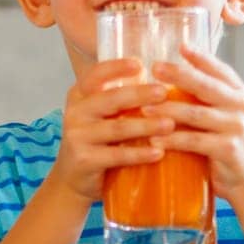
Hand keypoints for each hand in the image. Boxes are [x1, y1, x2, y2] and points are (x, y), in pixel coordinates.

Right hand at [45, 58, 175, 202]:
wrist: (73, 179)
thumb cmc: (96, 142)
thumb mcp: (101, 116)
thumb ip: (120, 99)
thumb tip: (162, 79)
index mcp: (79, 96)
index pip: (95, 75)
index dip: (116, 67)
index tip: (140, 64)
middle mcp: (76, 113)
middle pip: (111, 99)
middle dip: (140, 95)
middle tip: (164, 92)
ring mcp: (78, 137)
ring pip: (117, 128)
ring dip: (146, 126)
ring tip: (170, 124)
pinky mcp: (85, 160)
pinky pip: (117, 155)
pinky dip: (139, 154)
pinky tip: (159, 152)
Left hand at [146, 46, 243, 202]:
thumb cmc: (227, 144)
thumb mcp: (223, 115)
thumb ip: (205, 97)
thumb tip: (168, 75)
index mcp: (239, 93)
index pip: (219, 69)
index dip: (200, 57)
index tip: (180, 46)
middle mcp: (240, 106)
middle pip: (206, 86)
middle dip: (179, 75)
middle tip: (154, 68)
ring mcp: (236, 128)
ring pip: (196, 113)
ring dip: (167, 110)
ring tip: (143, 109)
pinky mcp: (228, 150)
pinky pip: (195, 141)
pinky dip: (172, 140)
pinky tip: (154, 140)